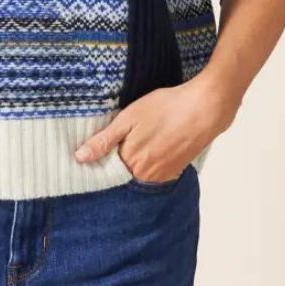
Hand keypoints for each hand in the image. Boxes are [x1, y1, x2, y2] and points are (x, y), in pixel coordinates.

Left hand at [73, 76, 235, 182]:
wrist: (204, 109)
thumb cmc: (165, 108)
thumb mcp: (128, 118)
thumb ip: (104, 141)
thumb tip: (79, 158)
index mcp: (131, 164)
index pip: (106, 170)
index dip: (101, 158)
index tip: (98, 146)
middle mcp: (146, 176)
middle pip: (123, 172)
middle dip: (117, 158)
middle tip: (123, 135)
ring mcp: (163, 175)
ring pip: (139, 172)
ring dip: (135, 159)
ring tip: (140, 136)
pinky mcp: (176, 170)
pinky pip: (155, 171)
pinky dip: (150, 161)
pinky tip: (154, 142)